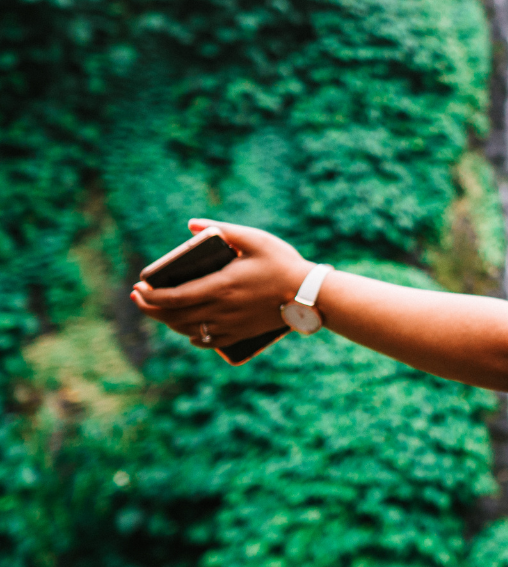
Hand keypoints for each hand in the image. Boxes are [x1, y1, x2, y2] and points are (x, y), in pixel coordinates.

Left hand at [131, 219, 313, 347]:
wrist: (310, 295)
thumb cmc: (283, 264)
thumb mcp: (255, 240)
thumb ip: (223, 230)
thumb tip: (191, 225)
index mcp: (220, 287)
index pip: (172, 298)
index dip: (150, 296)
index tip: (138, 288)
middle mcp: (221, 310)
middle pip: (173, 317)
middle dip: (150, 308)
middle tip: (139, 297)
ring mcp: (230, 325)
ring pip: (187, 330)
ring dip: (167, 321)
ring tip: (160, 308)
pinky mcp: (240, 334)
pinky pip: (207, 341)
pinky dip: (191, 336)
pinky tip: (188, 328)